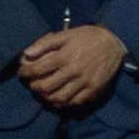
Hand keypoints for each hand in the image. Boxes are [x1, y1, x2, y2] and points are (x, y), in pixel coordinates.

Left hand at [15, 24, 129, 110]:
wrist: (115, 42)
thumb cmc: (88, 37)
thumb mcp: (66, 35)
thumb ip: (45, 44)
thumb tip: (26, 54)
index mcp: (64, 56)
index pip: (37, 69)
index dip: (25, 73)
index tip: (23, 73)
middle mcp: (73, 71)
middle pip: (46, 87)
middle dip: (35, 87)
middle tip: (33, 84)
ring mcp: (85, 82)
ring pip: (60, 98)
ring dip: (47, 98)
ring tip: (44, 94)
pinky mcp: (94, 89)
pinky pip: (76, 102)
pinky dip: (65, 103)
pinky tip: (60, 99)